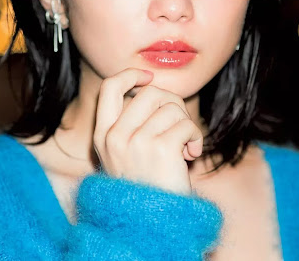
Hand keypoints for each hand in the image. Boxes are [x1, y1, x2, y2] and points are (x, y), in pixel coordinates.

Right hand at [92, 68, 203, 194]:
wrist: (151, 224)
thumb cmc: (146, 187)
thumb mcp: (125, 154)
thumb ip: (132, 123)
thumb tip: (153, 87)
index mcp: (102, 135)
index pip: (109, 87)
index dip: (131, 75)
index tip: (149, 78)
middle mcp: (114, 136)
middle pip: (149, 92)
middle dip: (172, 104)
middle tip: (177, 125)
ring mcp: (135, 142)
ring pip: (171, 107)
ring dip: (186, 124)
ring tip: (185, 146)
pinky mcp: (160, 149)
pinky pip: (186, 124)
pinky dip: (196, 137)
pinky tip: (191, 154)